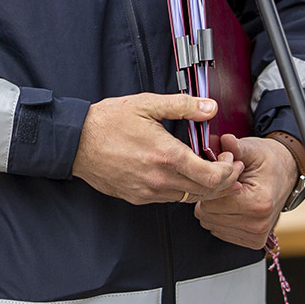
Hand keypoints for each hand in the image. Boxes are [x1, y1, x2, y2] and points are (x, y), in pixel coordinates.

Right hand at [72, 94, 243, 204]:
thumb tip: (210, 107)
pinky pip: (169, 199)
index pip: (212, 177)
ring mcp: (148, 192)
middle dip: (224, 182)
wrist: (75, 142)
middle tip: (227, 167)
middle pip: (205, 192)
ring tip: (208, 170)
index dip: (228, 171)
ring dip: (204, 188)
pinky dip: (183, 190)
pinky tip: (183, 175)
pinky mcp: (137, 197)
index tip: (230, 159)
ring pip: (188, 198)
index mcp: (167, 156)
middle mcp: (160, 179)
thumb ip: (182, 105)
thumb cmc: (108, 121)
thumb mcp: (147, 104)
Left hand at [194, 134, 297, 248]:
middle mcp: (258, 223)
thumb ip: (236, 147)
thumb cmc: (268, 161)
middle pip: (208, 215)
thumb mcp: (252, 149)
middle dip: (210, 197)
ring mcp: (257, 235)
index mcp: (258, 203)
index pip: (210, 203)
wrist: (286, 173)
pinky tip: (233, 205)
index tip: (219, 176)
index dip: (209, 187)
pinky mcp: (253, 241)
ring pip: (211, 224)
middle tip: (224, 184)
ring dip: (214, 209)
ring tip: (230, 194)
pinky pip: (220, 231)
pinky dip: (221, 218)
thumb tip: (225, 140)